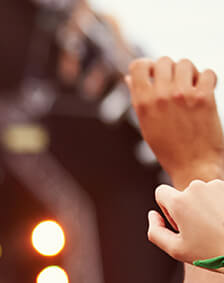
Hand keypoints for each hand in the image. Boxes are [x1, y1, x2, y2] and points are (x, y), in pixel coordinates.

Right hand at [127, 57, 223, 188]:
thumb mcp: (146, 124)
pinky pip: (208, 72)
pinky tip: (205, 90)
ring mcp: (182, 96)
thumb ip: (139, 98)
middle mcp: (161, 96)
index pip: (139, 65)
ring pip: (186, 63)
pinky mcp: (204, 98)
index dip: (148, 66)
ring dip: (190, 72)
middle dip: (171, 69)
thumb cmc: (169, 148)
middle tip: (176, 84)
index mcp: (142, 103)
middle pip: (164, 60)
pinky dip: (208, 79)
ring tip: (191, 87)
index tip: (155, 75)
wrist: (194, 166)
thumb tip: (129, 77)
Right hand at [148, 180, 223, 263]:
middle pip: (184, 194)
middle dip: (189, 209)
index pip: (161, 192)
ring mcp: (219, 186)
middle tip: (201, 231)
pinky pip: (220, 195)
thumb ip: (155, 231)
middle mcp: (198, 187)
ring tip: (217, 228)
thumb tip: (154, 215)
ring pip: (204, 194)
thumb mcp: (175, 249)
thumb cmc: (211, 253)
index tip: (179, 223)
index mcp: (180, 201)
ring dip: (206, 207)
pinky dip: (221, 207)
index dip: (166, 208)